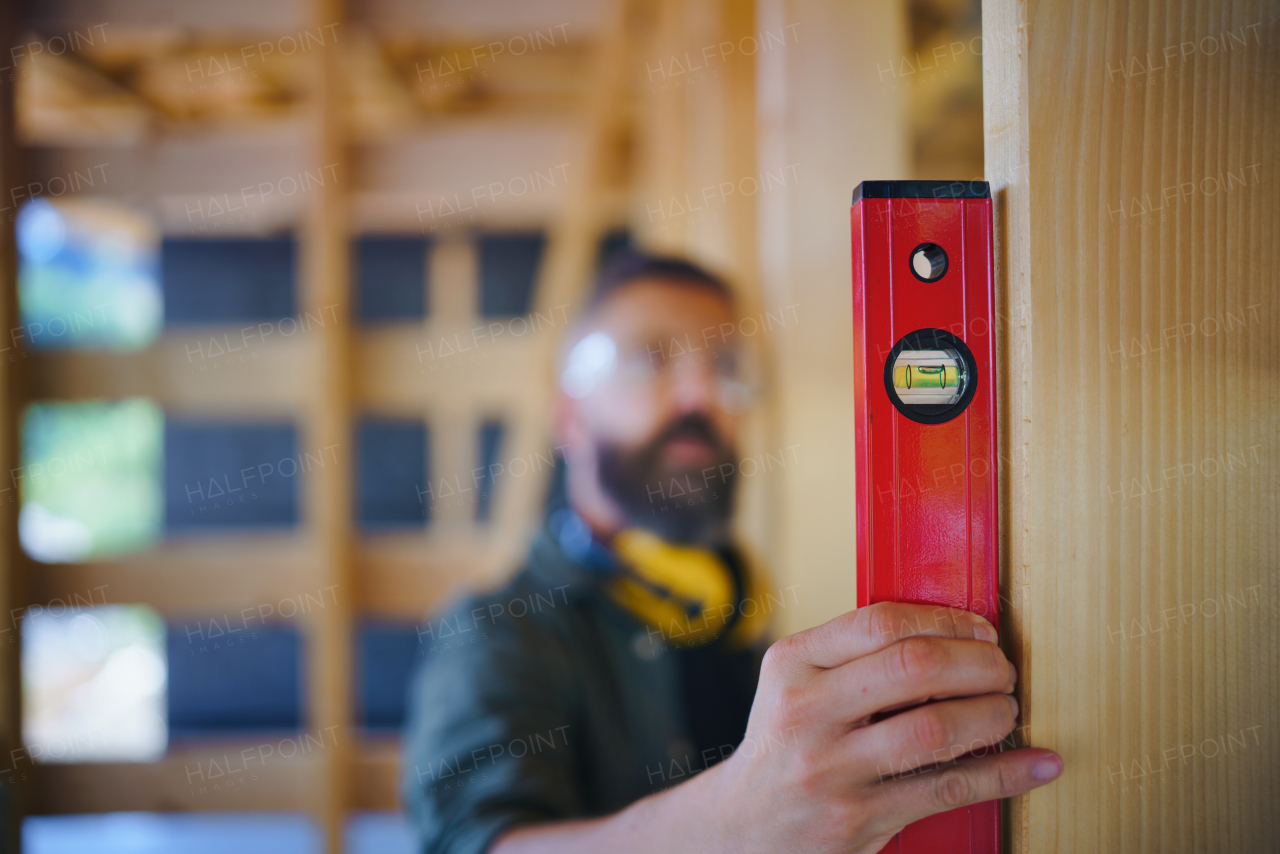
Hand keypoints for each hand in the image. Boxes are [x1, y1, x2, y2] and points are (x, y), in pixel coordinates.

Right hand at [709, 602, 1061, 853]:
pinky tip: (1035, 764)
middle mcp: (806, 713)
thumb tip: (949, 631)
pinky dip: (1003, 775)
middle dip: (978, 663)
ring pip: (934, 729)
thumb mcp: (793, 684)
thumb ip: (851, 655)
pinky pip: (946, 790)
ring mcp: (830, 770)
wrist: (740, 827)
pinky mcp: (857, 819)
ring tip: (1007, 710)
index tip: (979, 629)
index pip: (880, 623)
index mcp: (791, 665)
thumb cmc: (783, 745)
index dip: (945, 620)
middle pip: (914, 668)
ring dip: (990, 714)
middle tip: (1002, 669)